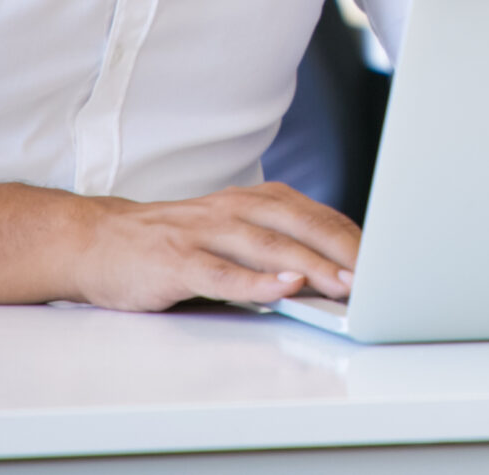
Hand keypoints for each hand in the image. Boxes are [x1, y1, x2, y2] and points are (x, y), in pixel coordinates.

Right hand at [69, 181, 359, 311]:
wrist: (98, 241)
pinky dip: (254, 282)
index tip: (390, 261)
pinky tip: (281, 289)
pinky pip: (220, 272)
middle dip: (344, 250)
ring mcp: (204, 233)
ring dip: (309, 266)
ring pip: (267, 247)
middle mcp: (234, 209)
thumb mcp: (233, 232)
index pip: (316, 217)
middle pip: (300, 225)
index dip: (354, 239)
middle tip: (378, 275)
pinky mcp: (175, 261)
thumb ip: (279, 244)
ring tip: (344, 284)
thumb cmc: (175, 242)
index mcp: (255, 200)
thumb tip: (340, 270)